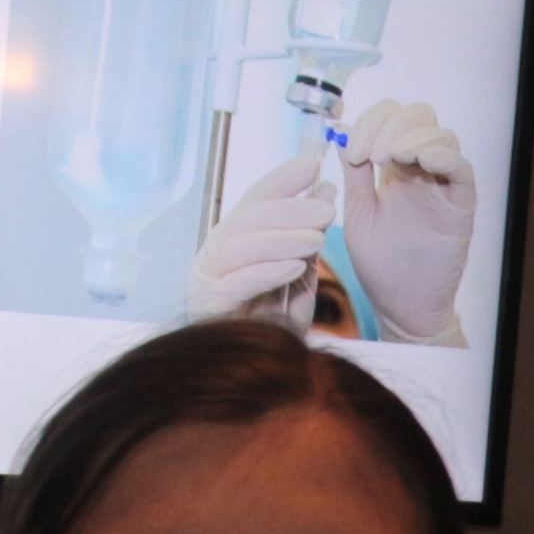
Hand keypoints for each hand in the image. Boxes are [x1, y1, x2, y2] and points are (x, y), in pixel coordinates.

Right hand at [191, 147, 340, 322]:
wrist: (257, 369)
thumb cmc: (274, 319)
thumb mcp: (300, 271)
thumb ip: (308, 232)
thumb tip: (325, 188)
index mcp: (236, 238)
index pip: (256, 199)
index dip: (281, 179)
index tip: (311, 163)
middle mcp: (217, 252)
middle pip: (247, 220)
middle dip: (289, 210)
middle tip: (326, 211)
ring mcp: (208, 278)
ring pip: (240, 247)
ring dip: (281, 240)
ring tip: (317, 239)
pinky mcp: (209, 306)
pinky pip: (237, 283)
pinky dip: (267, 272)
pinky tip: (296, 267)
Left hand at [335, 99, 479, 341]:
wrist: (400, 305)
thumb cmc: (380, 264)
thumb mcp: (357, 211)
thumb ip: (353, 172)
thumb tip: (338, 130)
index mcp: (394, 169)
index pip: (390, 119)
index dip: (370, 122)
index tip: (352, 149)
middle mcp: (422, 171)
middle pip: (418, 117)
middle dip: (390, 124)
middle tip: (371, 153)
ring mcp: (443, 186)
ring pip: (441, 135)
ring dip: (412, 136)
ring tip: (391, 157)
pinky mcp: (461, 206)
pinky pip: (461, 168)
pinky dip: (443, 155)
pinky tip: (422, 161)